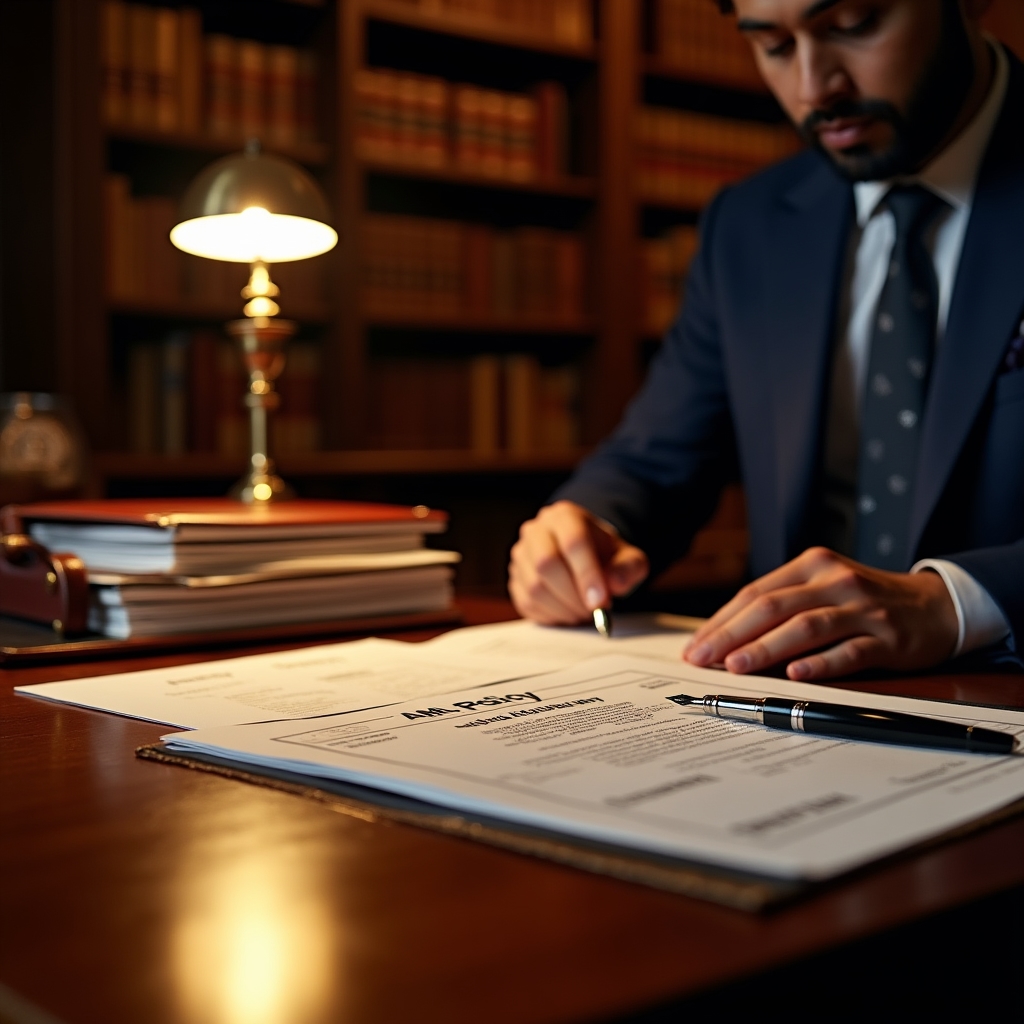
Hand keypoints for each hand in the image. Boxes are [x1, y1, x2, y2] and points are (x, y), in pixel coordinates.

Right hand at [509, 501, 648, 624]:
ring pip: (534, 586)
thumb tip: (614, 584)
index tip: (601, 601)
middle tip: (594, 611)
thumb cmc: (605, 555)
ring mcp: (521, 554)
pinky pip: (526, 602)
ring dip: (563, 608)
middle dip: (573, 595)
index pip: (573, 541)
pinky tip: (568, 613)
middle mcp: (537, 530)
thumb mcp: (627, 557)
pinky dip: (550, 615)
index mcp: (566, 516)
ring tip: (584, 613)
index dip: (587, 574)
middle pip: (546, 563)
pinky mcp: (514, 578)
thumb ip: (628, 568)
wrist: (585, 555)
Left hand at [684, 547, 958, 679]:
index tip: (694, 646)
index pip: (755, 592)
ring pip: (806, 626)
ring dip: (766, 648)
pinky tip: (796, 673)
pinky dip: (820, 663)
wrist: (937, 605)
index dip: (721, 620)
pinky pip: (849, 651)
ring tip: (736, 665)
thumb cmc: (865, 601)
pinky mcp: (888, 638)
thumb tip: (726, 640)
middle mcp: (835, 581)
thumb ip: (781, 607)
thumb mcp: (822, 589)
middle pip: (773, 607)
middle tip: (701, 658)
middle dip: (731, 634)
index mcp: (812, 565)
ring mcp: (862, 609)